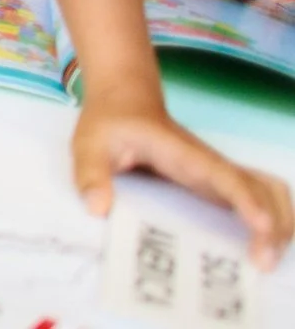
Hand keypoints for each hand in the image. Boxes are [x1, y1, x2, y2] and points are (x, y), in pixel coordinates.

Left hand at [73, 92, 293, 267]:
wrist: (126, 101)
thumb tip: (98, 208)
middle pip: (262, 189)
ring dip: (280, 222)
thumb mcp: (89, 145)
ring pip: (269, 192)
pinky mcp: (218, 184)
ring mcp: (218, 175)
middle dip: (274, 223)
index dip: (247, 202)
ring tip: (266, 260)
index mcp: (184, 156)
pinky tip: (262, 247)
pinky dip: (271, 220)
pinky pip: (259, 199)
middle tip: (263, 263)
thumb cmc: (111, 123)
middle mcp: (211, 166)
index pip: (225, 177)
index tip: (262, 227)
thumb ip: (91, 174)